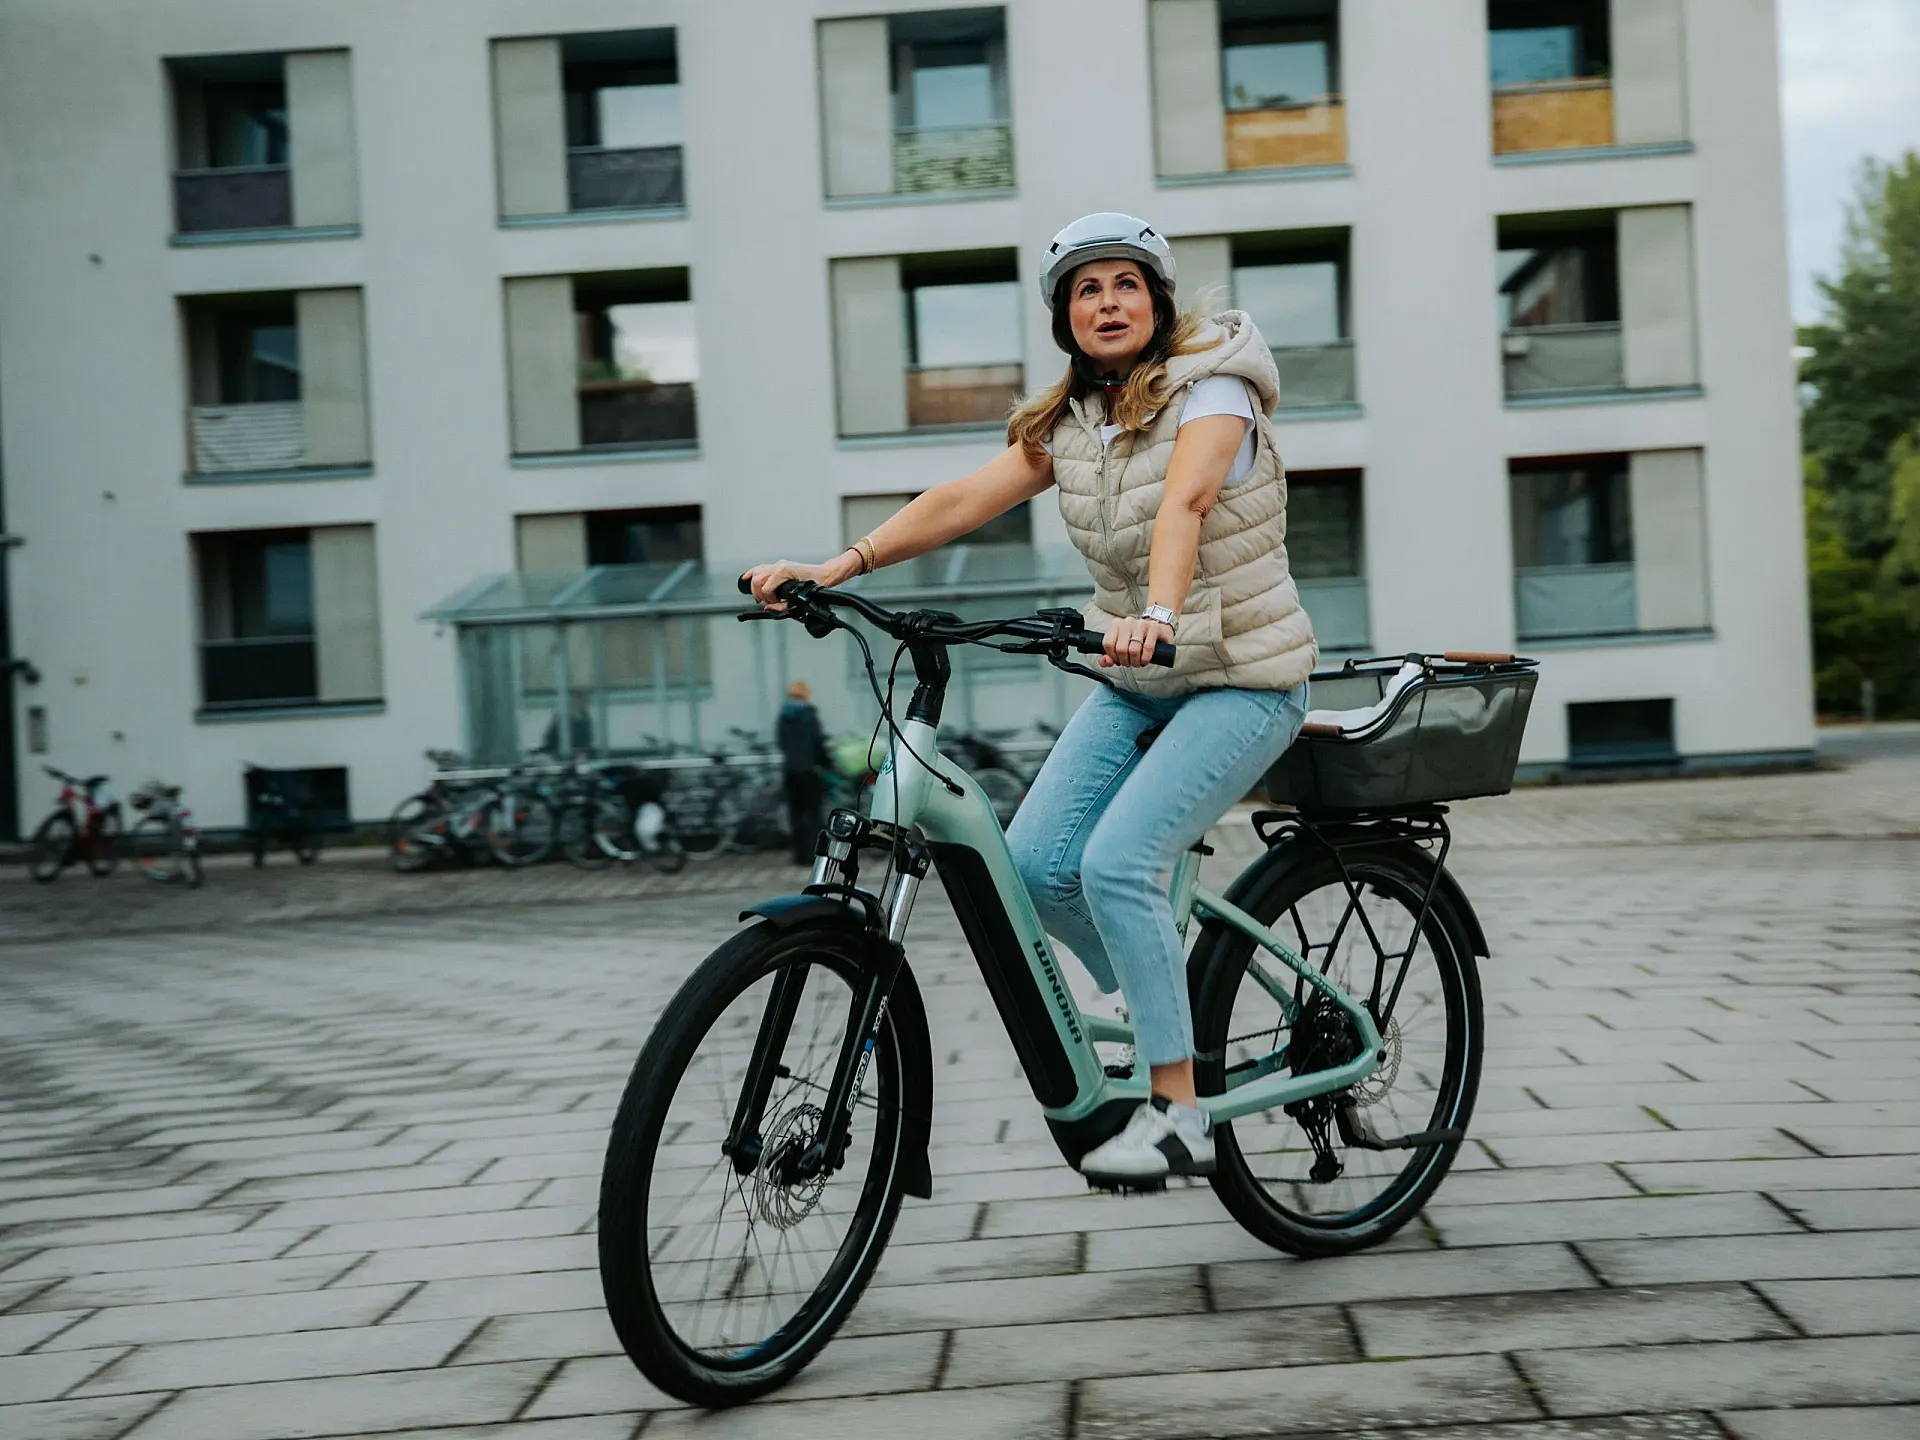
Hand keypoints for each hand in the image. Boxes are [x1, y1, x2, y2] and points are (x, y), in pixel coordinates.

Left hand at [743, 553, 860, 608]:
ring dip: (763, 594)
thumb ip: (778, 596)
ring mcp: (780, 566)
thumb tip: (766, 606)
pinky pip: (769, 585)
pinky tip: (777, 598)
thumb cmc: (812, 583)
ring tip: (772, 600)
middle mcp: (777, 565)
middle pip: (754, 577)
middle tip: (763, 601)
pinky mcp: (785, 570)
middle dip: (756, 592)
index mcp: (778, 567)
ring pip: (759, 580)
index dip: (748, 579)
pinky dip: (770, 594)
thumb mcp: (791, 590)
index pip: (756, 570)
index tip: (750, 590)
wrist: (826, 576)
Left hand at [1102, 614, 1174, 667]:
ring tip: (1137, 662)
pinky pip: (1147, 648)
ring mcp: (1141, 624)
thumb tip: (1107, 661)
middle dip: (1125, 661)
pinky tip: (1145, 660)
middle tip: (1129, 663)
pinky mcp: (1154, 628)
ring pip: (1133, 650)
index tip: (1118, 660)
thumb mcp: (1120, 646)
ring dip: (1135, 662)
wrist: (1158, 629)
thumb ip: (1109, 656)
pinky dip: (1145, 659)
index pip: (1108, 643)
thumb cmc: (1137, 639)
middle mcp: (1127, 622)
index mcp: (1116, 624)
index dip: (1113, 656)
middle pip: (1121, 649)